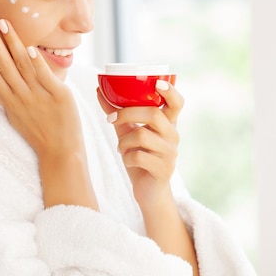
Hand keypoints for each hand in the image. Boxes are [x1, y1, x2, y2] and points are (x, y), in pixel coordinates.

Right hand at [0, 17, 83, 159]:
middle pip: (2, 64)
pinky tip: (30, 47)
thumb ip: (11, 94)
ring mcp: (39, 96)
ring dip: (11, 43)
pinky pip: (45, 77)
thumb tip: (4, 76)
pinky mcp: (58, 97)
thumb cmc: (40, 133)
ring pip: (21, 65)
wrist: (61, 153)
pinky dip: (37, 62)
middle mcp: (20, 97)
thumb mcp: (18, 113)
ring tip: (3, 24)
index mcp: (9, 100)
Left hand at [97, 80, 183, 207]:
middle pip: (153, 114)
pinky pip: (139, 156)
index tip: (157, 83)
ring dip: (123, 141)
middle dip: (127, 114)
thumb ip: (118, 113)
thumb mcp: (128, 132)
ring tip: (120, 148)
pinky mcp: (163, 169)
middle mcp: (173, 135)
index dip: (170, 91)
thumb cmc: (140, 157)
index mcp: (168, 123)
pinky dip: (127, 158)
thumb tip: (99, 90)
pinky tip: (128, 161)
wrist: (150, 192)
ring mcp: (170, 153)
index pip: (177, 102)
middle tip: (110, 119)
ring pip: (142, 135)